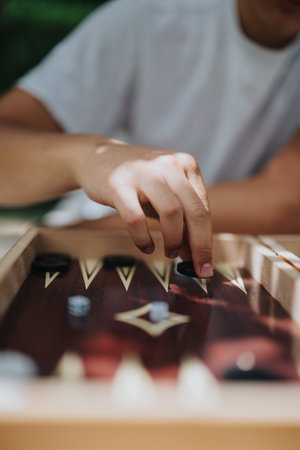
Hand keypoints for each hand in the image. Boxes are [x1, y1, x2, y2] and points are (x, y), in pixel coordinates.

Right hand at [73, 139, 212, 277]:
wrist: (97, 156)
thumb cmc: (137, 179)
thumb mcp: (165, 189)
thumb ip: (181, 215)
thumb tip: (194, 252)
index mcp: (185, 164)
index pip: (204, 207)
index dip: (207, 239)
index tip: (206, 263)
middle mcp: (168, 165)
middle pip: (194, 211)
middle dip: (199, 245)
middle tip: (198, 269)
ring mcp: (144, 173)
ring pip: (171, 212)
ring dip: (174, 240)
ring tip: (170, 253)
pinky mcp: (119, 184)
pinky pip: (136, 219)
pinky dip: (143, 238)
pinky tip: (146, 246)